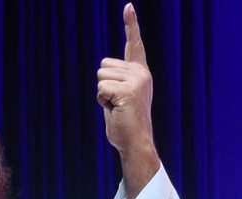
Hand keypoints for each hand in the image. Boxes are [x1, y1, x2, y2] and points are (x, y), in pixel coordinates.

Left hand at [97, 3, 159, 198]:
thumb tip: (104, 76)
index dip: (131, 24)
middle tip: (117, 103)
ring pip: (100, 77)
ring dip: (102, 94)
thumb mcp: (120, 97)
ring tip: (117, 107)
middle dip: (103, 85)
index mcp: (140, 72)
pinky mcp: (128, 90)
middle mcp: (141, 72)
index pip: (135, 44)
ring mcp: (137, 80)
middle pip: (103, 66)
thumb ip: (116, 81)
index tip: (128, 5)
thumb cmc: (124, 122)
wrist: (136, 142)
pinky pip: (101, 89)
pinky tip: (116, 110)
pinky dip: (102, 102)